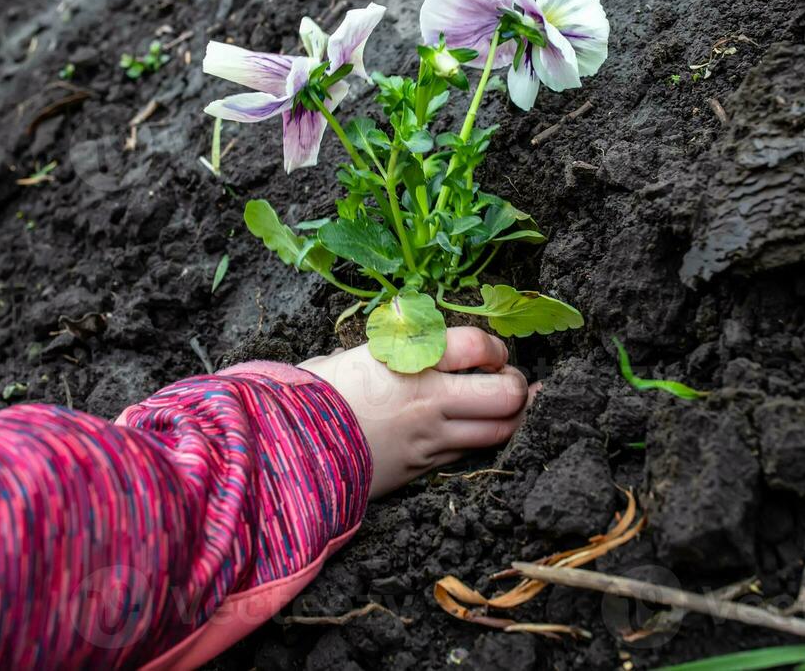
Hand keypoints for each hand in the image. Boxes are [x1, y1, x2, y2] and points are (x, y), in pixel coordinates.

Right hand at [300, 328, 533, 497]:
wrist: (289, 450)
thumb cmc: (314, 394)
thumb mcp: (354, 355)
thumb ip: (392, 347)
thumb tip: (411, 337)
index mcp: (408, 362)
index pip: (478, 346)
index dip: (494, 346)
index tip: (489, 350)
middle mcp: (428, 400)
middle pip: (505, 393)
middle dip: (515, 384)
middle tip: (504, 378)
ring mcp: (429, 438)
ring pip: (498, 430)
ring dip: (508, 416)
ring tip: (499, 406)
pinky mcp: (424, 467)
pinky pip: (469, 452)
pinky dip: (480, 439)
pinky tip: (476, 429)